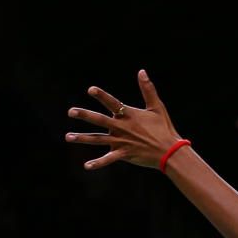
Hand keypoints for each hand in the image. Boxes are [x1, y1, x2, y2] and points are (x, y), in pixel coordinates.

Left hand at [65, 69, 181, 169]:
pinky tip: (86, 166)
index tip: (91, 90)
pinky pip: (108, 159)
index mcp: (129, 115)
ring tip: (68, 136)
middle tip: (70, 111)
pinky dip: (98, 163)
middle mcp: (122, 127)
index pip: (113, 103)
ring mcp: (121, 141)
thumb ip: (147, 89)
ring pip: (98, 139)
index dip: (102, 96)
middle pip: (99, 120)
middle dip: (84, 115)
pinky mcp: (123, 153)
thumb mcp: (157, 107)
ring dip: (82, 138)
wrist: (170, 151)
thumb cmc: (164, 128)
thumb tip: (141, 71)